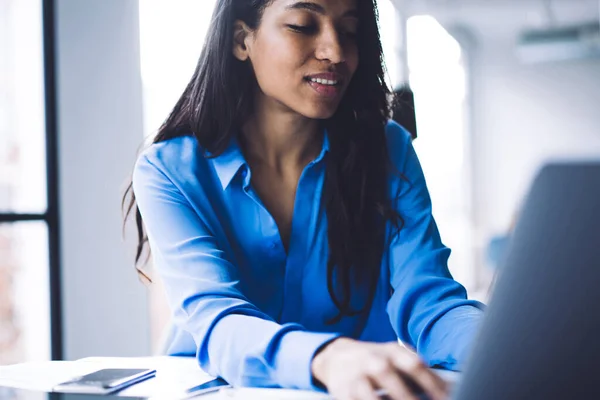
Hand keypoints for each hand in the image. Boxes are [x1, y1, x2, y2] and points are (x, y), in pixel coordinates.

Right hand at [311, 337, 448, 399]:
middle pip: (390, 377)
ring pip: (369, 394)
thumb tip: (451, 389)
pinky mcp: (343, 391)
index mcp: (392, 351)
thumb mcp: (395, 357)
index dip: (432, 383)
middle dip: (408, 398)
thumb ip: (417, 371)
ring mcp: (356, 376)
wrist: (337, 357)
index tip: (448, 397)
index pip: (414, 364)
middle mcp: (373, 361)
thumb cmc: (377, 360)